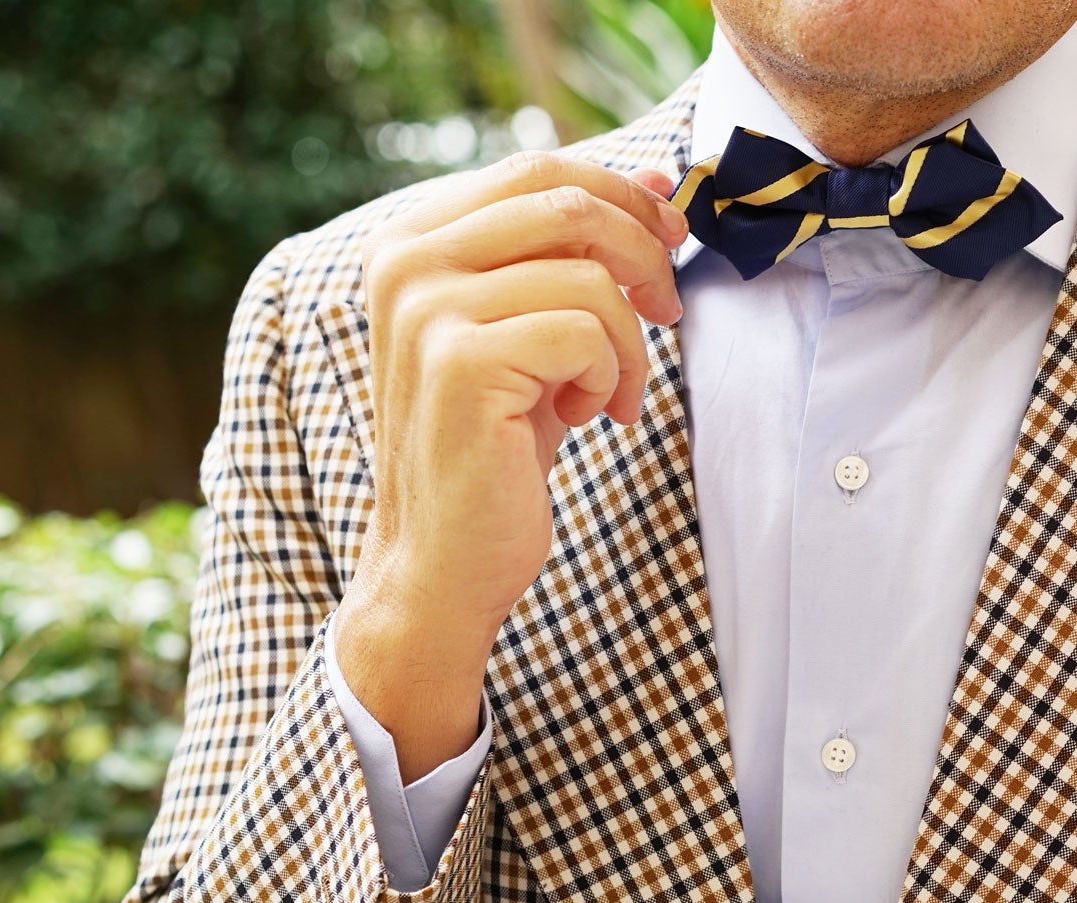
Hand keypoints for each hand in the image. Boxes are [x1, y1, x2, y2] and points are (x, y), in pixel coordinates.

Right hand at [336, 151, 686, 778]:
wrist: (443, 560)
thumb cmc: (498, 446)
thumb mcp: (540, 330)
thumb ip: (578, 252)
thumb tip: (653, 182)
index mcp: (412, 238)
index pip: (539, 168)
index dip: (623, 197)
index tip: (670, 240)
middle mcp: (405, 260)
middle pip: (568, 203)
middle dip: (644, 255)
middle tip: (666, 313)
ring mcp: (426, 308)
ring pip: (590, 276)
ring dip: (629, 344)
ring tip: (607, 396)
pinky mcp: (460, 361)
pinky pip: (586, 333)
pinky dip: (611, 378)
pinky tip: (588, 418)